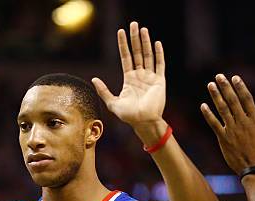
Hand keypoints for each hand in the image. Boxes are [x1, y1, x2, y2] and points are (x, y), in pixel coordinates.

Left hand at [92, 22, 165, 140]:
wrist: (143, 122)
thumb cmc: (128, 115)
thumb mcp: (112, 103)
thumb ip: (103, 91)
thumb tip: (94, 79)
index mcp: (129, 79)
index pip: (126, 57)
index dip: (123, 45)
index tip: (120, 32)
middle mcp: (140, 76)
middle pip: (137, 53)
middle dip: (135, 39)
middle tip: (133, 24)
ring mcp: (150, 77)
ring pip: (148, 55)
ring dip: (145, 42)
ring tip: (143, 29)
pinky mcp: (160, 81)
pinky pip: (159, 64)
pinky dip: (158, 54)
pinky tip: (156, 43)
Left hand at [201, 75, 254, 174]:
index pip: (247, 99)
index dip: (240, 87)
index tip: (235, 78)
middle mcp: (243, 123)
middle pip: (233, 101)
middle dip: (226, 87)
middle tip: (219, 76)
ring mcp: (232, 130)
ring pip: (222, 110)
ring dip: (216, 96)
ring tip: (210, 85)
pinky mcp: (223, 139)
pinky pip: (214, 124)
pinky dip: (208, 115)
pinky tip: (203, 105)